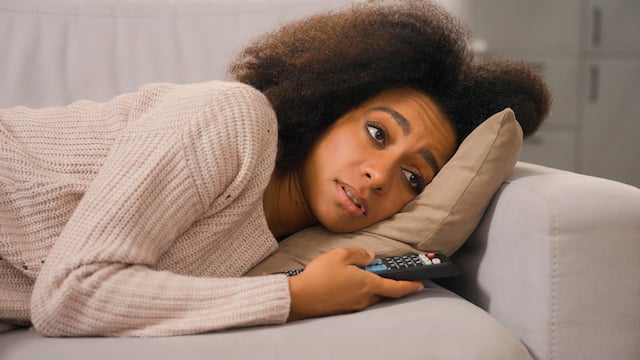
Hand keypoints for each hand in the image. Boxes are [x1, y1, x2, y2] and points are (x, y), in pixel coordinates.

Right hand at [286, 247, 423, 320]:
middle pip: (383, 291)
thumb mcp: (340, 255)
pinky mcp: (344, 309)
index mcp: (368, 284)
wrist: (300, 298)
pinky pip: (357, 298)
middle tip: (385, 270)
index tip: (420, 283)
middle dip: (387, 281)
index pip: (396, 287)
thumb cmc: (320, 276)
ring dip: (370, 284)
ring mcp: (354, 306)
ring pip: (370, 294)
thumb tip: (370, 257)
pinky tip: (345, 280)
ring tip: (358, 271)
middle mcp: (364, 298)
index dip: (410, 285)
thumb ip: (359, 254)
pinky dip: (358, 289)